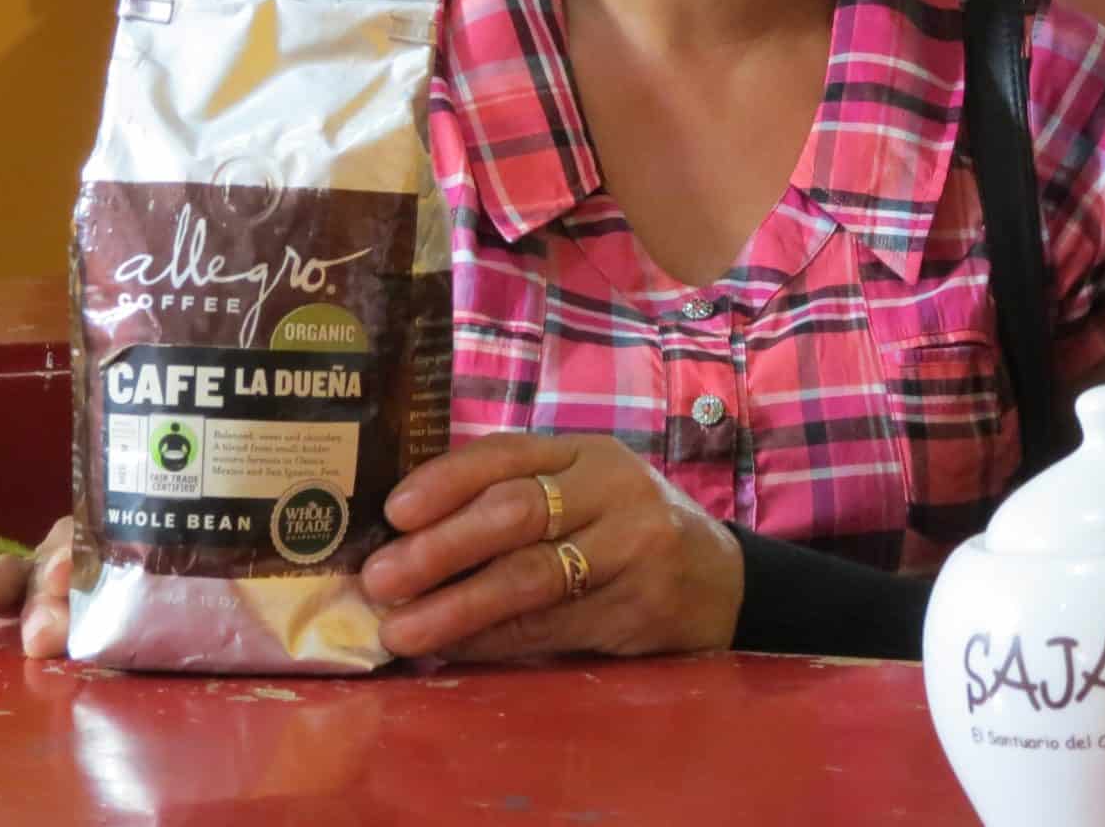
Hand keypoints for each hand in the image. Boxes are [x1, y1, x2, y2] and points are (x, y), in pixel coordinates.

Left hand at [358, 434, 742, 661]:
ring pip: (531, 576)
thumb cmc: (627, 532)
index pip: (507, 454)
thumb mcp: (585, 494)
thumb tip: (404, 539)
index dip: (445, 481)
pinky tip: (454, 651)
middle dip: (440, 547)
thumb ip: (516, 500)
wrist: (724, 581)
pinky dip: (494, 641)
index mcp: (587, 453)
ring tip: (401, 631)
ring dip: (457, 607)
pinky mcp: (639, 607)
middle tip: (380, 579)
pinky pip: (551, 627)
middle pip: (516, 512)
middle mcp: (613, 490)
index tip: (394, 512)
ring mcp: (632, 548)